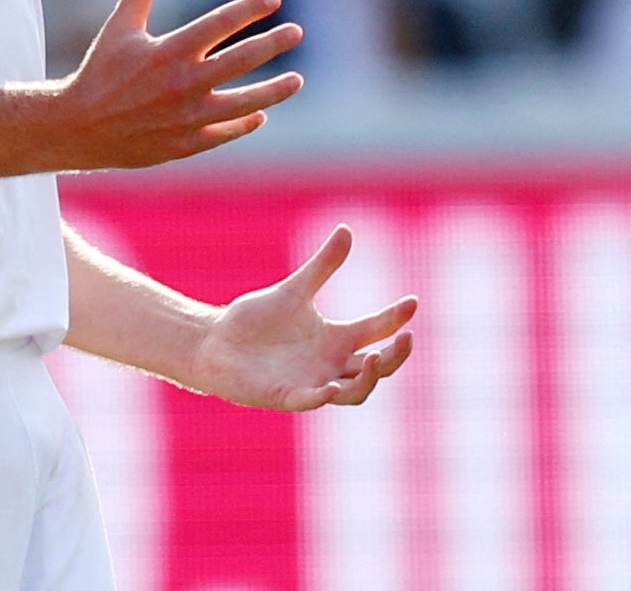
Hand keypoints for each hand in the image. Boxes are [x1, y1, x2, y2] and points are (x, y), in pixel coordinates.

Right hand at [50, 0, 303, 170]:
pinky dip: (245, 123)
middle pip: (242, 60)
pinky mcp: (185, 144)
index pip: (220, 23)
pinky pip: (225, 131)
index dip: (250, 8)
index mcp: (168, 50)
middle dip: (273, 43)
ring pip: (244, 103)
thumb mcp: (119, 28)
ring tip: (297, 79)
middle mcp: (183, 83)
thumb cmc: (100, 72)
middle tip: (297, 32)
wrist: (78, 128)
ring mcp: (187, 117)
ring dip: (274, 90)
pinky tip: (260, 113)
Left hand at [187, 224, 415, 410]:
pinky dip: (320, 396)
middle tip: (406, 338)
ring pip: (352, 392)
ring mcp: (310, 383)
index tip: (412, 300)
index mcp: (335, 340)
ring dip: (367, 378)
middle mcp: (329, 365)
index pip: (374, 330)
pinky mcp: (284, 396)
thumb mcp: (295, 290)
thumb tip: (346, 229)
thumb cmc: (258, 320)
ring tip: (375, 357)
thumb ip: (323, 266)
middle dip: (395, 356)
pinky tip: (330, 386)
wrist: (217, 341)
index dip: (394, 318)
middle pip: (376, 368)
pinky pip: (308, 401)